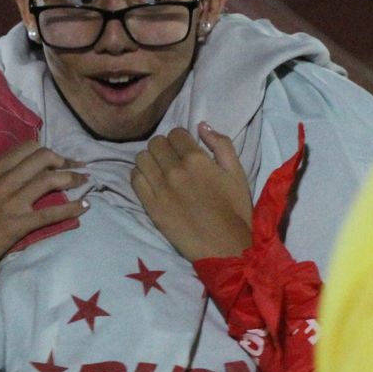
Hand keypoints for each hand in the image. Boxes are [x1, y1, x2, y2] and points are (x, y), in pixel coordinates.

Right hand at [0, 137, 87, 306]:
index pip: (25, 149)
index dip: (46, 150)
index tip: (58, 158)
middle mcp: (2, 182)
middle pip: (42, 159)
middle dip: (64, 161)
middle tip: (77, 169)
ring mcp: (10, 203)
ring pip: (49, 180)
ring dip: (72, 179)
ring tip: (85, 183)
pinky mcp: (17, 225)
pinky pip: (50, 213)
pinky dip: (72, 208)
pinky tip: (85, 206)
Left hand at [131, 124, 252, 261]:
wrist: (224, 246)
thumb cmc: (235, 210)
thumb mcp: (237, 173)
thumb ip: (221, 144)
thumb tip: (202, 125)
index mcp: (196, 159)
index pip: (175, 133)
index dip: (181, 139)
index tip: (185, 150)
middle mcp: (174, 170)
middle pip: (156, 143)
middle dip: (164, 147)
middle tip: (172, 159)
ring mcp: (159, 188)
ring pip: (142, 158)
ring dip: (151, 160)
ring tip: (160, 170)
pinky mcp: (150, 206)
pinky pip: (135, 179)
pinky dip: (141, 176)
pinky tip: (152, 182)